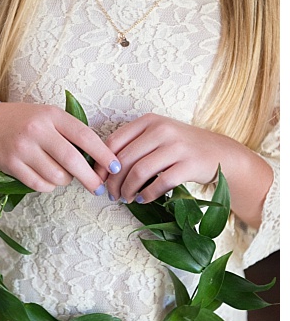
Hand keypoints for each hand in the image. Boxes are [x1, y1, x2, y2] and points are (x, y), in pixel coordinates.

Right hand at [0, 102, 119, 193]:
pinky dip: (49, 186)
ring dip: (65, 180)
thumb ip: (70, 132)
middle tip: (99, 188)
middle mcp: (36, 130)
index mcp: (51, 115)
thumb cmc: (25, 122)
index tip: (115, 167)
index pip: (84, 136)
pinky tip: (47, 178)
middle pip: (72, 160)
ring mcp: (22, 148)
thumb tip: (98, 161)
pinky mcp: (11, 164)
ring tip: (62, 174)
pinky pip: (39, 185)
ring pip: (56, 176)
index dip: (103, 154)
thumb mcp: (48, 116)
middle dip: (90, 178)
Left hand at [98, 113, 247, 203]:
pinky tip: (143, 199)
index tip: (98, 179)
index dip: (100, 164)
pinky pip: (160, 182)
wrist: (221, 153)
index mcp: (148, 121)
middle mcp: (162, 129)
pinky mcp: (190, 164)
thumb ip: (131, 147)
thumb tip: (101, 170)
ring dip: (128, 189)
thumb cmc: (180, 148)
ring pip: (139, 171)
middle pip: (124, 159)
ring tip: (125, 198)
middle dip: (113, 182)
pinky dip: (147, 194)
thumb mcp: (156, 137)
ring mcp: (177, 146)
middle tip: (111, 194)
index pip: (112, 142)